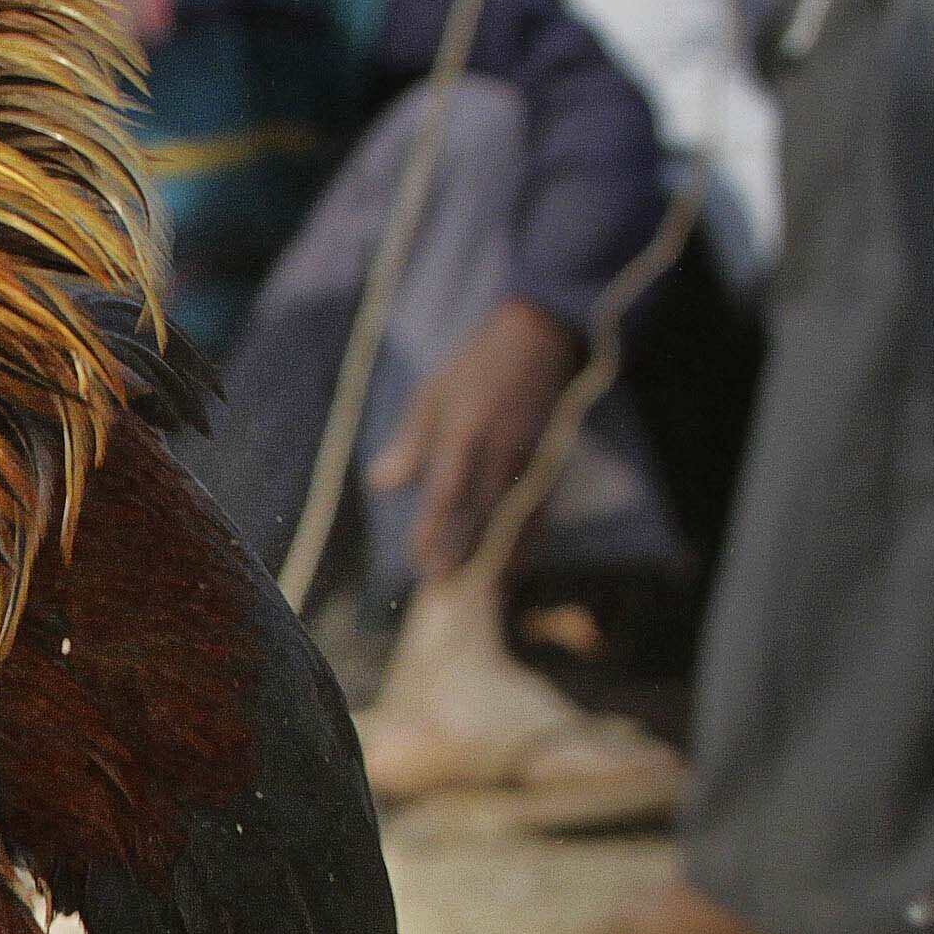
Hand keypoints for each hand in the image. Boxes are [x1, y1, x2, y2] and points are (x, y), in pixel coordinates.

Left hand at [369, 298, 577, 582]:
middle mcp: (501, 451)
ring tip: (484, 598)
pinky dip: (528, 544)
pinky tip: (515, 569)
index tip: (420, 564)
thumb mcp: (432, 395)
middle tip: (446, 596)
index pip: (447, 494)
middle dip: (466, 558)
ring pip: (516, 521)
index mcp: (466, 433)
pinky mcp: (551, 462)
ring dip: (500, 561)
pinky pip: (539, 513)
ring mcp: (530, 458)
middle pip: (483, 517)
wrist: (538, 335)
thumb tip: (382, 484)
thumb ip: (409, 443)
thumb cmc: (476, 365)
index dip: (435, 532)